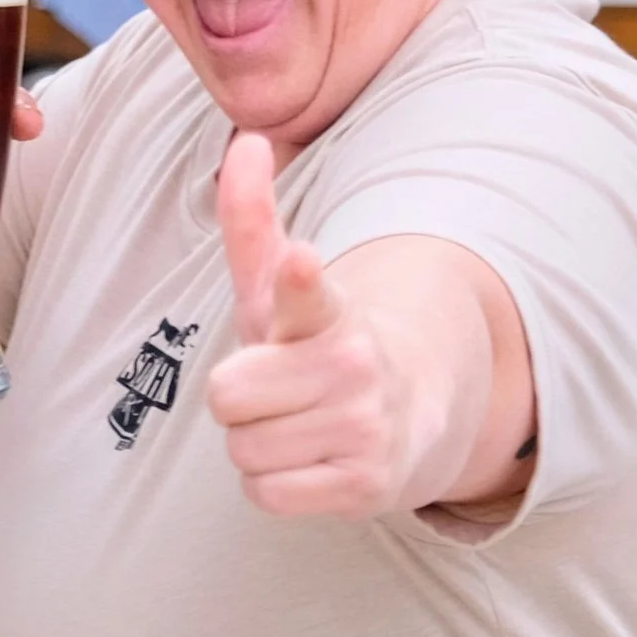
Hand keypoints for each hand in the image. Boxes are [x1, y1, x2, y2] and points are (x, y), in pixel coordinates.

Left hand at [206, 133, 407, 517]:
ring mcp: (365, 427)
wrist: (408, 411)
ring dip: (256, 444)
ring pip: (244, 452)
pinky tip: (308, 462)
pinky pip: (266, 495)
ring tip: (295, 424)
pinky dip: (275, 485)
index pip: (306, 291)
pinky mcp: (368, 485)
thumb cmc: (317, 343)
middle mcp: (351, 365)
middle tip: (274, 390)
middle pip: (227, 397)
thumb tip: (245, 141)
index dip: (298, 278)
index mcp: (326, 310)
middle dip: (239, 399)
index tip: (300, 259)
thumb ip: (251, 218)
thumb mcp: (277, 286)